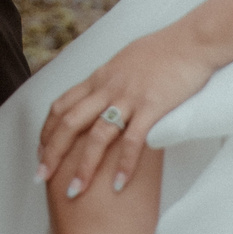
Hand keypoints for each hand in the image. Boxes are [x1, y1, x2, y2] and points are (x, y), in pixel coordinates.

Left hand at [36, 27, 213, 199]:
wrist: (192, 41)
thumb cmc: (162, 51)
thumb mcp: (124, 62)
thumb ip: (109, 81)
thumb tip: (99, 95)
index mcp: (99, 78)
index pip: (62, 105)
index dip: (48, 130)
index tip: (40, 152)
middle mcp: (108, 88)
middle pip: (70, 123)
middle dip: (52, 152)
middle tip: (41, 177)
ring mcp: (129, 97)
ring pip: (97, 135)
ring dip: (83, 166)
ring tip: (74, 191)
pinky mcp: (152, 107)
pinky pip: (133, 140)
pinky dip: (124, 164)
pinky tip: (119, 184)